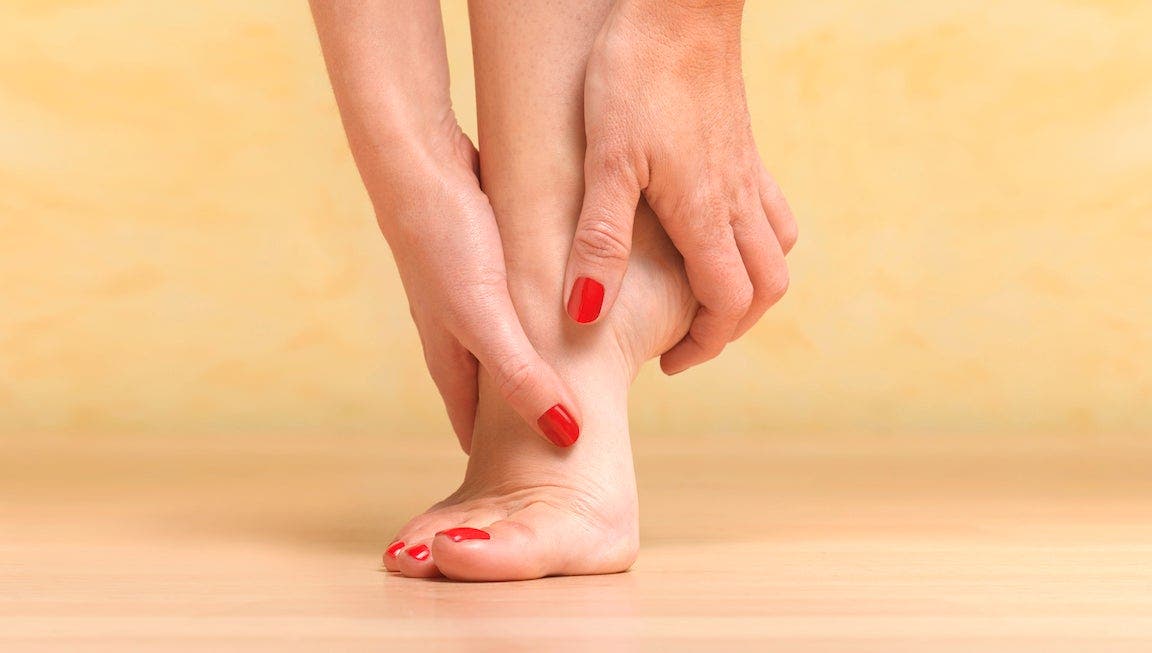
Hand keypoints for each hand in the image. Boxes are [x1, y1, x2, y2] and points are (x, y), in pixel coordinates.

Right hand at [310, 0, 581, 449]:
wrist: (411, 157)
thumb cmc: (442, 239)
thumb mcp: (486, 316)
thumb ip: (522, 376)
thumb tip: (566, 434)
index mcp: (451, 354)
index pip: (475, 424)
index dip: (502, 458)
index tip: (534, 486)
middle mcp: (456, 329)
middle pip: (493, 389)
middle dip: (521, 417)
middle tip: (563, 442)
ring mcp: (467, 291)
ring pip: (506, 343)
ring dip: (532, 366)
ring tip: (572, 383)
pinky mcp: (484, 254)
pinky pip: (518, 300)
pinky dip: (539, 317)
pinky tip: (562, 308)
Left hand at [564, 0, 797, 373]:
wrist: (679, 4)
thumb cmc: (636, 76)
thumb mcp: (605, 162)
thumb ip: (599, 240)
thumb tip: (586, 314)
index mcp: (705, 214)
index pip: (730, 304)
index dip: (704, 344)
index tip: (668, 360)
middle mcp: (737, 200)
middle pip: (765, 289)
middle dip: (732, 326)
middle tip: (687, 340)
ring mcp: (747, 173)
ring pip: (776, 251)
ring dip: (750, 287)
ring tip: (705, 298)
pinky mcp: (744, 147)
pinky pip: (772, 211)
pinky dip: (756, 242)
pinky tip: (719, 235)